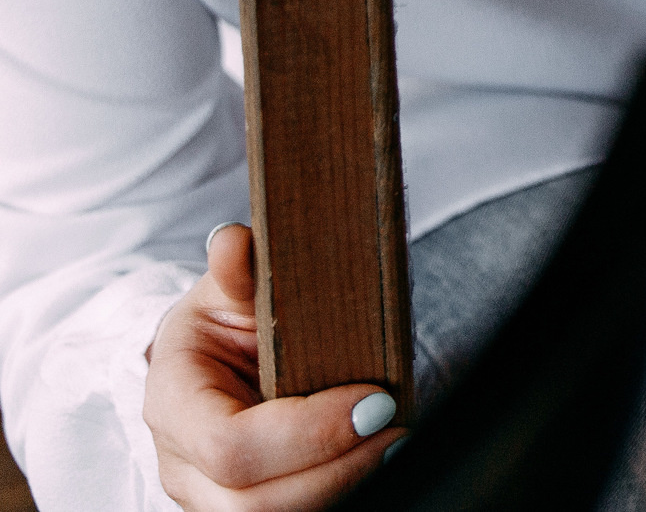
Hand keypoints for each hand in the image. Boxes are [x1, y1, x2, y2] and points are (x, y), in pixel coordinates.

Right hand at [145, 224, 402, 510]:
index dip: (306, 432)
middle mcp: (181, 463)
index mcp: (170, 402)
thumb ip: (238, 270)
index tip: (373, 401)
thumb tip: (232, 242)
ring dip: (344, 483)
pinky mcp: (247, 502)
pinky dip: (340, 487)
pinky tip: (376, 456)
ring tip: (394, 439)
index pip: (229, 446)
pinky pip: (294, 511)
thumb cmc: (230, 318)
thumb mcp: (231, 287)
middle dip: (334, 469)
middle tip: (394, 424)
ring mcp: (209, 494)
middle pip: (251, 501)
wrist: (223, 354)